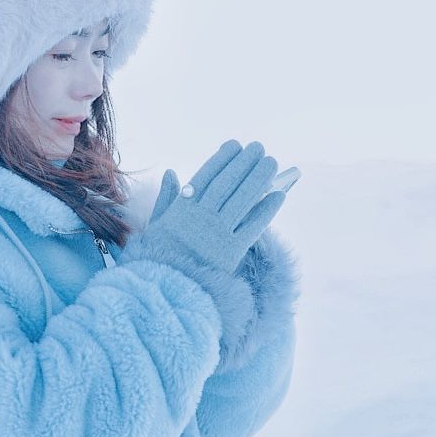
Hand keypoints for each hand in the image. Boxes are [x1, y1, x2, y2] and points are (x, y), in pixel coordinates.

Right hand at [129, 140, 287, 278]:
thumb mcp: (157, 225)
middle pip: (228, 183)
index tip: (235, 145)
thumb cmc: (160, 257)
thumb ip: (166, 198)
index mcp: (183, 208)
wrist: (168, 290)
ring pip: (243, 199)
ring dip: (259, 179)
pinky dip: (267, 210)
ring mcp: (218, 233)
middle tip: (259, 148)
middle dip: (245, 163)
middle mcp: (201, 217)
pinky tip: (278, 196)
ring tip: (271, 163)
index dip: (222, 159)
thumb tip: (172, 173)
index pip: (207, 176)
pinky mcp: (232, 251)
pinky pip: (253, 226)